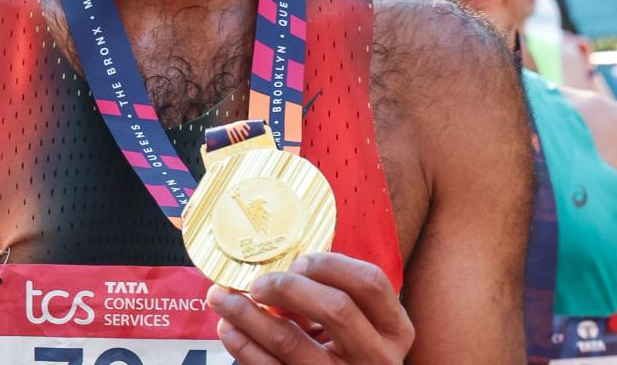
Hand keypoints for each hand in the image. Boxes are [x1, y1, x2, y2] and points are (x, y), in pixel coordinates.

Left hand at [207, 252, 412, 363]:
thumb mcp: (361, 324)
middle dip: (288, 286)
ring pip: (290, 340)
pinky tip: (229, 329)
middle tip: (258, 281)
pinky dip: (243, 345)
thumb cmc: (350, 351)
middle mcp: (376, 356)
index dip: (330, 264)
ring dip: (247, 313)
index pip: (369, 283)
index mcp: (394, 329)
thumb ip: (336, 295)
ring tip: (222, 297)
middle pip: (335, 307)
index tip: (298, 260)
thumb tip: (283, 266)